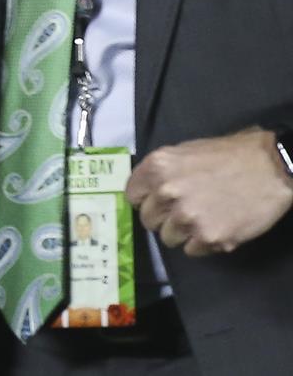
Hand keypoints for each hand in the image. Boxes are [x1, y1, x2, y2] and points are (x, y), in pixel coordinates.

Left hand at [127, 128, 292, 255]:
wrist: (271, 168)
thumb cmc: (228, 155)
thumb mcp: (185, 152)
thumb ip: (162, 173)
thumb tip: (148, 191)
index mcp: (157, 167)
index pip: (132, 196)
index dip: (145, 201)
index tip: (157, 203)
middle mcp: (167, 193)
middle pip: (148, 220)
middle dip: (164, 218)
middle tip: (184, 212)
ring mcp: (188, 217)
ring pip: (168, 238)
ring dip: (183, 233)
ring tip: (203, 219)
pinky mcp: (210, 238)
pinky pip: (192, 250)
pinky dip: (202, 244)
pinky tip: (217, 228)